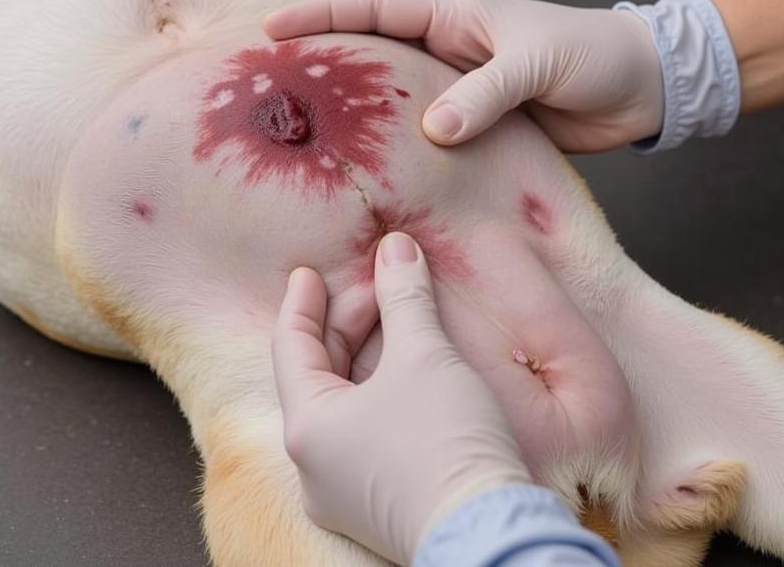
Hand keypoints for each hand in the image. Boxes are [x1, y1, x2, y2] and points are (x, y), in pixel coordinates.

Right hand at [265, 0, 663, 151]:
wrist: (642, 87)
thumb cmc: (594, 53)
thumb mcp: (537, 62)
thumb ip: (486, 93)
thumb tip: (433, 130)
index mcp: (455, 19)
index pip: (375, 9)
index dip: (322, 15)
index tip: (272, 26)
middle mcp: (449, 54)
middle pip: (374, 57)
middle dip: (326, 66)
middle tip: (275, 87)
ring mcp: (462, 94)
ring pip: (398, 104)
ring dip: (363, 119)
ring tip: (314, 139)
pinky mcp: (480, 130)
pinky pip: (431, 141)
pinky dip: (405, 154)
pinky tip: (380, 175)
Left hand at [272, 232, 530, 565]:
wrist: (492, 535)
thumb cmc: (444, 440)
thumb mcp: (423, 354)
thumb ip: (403, 295)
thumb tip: (395, 247)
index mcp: (307, 427)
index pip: (291, 347)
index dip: (302, 302)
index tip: (307, 272)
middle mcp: (314, 465)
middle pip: (320, 373)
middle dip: (348, 322)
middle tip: (378, 286)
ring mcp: (344, 490)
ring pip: (346, 401)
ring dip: (369, 354)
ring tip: (397, 318)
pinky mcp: (378, 503)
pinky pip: (366, 429)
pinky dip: (382, 389)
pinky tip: (410, 368)